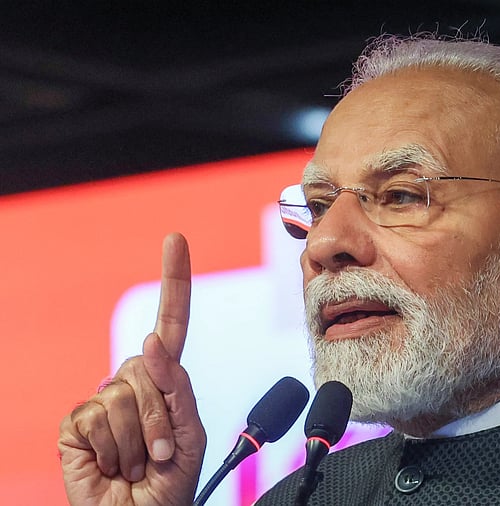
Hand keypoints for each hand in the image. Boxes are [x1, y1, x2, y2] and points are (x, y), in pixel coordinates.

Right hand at [58, 233, 206, 504]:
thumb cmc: (169, 481)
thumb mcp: (190, 433)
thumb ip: (177, 388)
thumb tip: (149, 344)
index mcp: (163, 381)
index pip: (170, 324)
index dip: (174, 281)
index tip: (177, 239)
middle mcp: (131, 383)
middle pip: (149, 368)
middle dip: (161, 416)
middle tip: (160, 451)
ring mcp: (101, 401)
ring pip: (123, 394)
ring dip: (139, 438)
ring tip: (139, 462)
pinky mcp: (76, 424)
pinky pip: (96, 416)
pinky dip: (113, 448)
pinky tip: (113, 465)